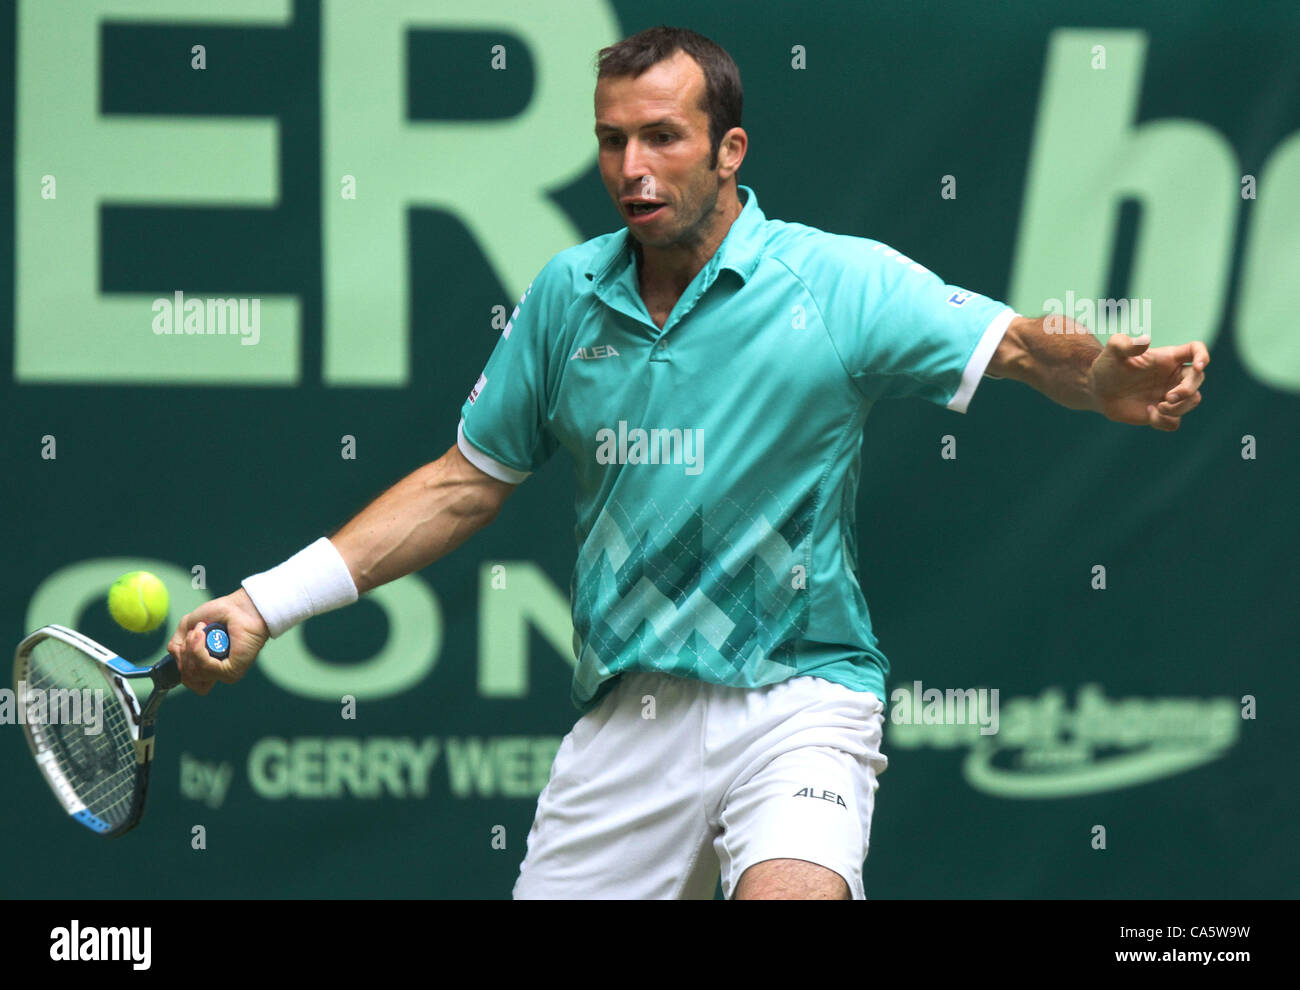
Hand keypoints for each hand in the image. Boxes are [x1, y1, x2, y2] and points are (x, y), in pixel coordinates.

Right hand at [167, 587, 269, 694]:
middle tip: (197, 632)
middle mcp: (217, 672)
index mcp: (209, 665)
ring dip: (191, 647)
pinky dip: (198, 649)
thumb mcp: (188, 626)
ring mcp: (224, 673)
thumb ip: (176, 645)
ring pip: (193, 672)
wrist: (240, 606)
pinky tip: (203, 634)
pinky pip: (204, 667)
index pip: (189, 681)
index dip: (181, 663)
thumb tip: (176, 659)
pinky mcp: (231, 671)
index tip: (185, 645)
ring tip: (202, 629)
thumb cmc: (221, 613)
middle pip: (187, 676)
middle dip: (185, 651)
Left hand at [1087, 334, 1208, 430]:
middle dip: (1188, 390)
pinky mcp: (1161, 412)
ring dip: (1178, 408)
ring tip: (1157, 407)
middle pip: (1199, 380)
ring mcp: (1169, 394)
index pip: (1196, 350)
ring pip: (1193, 401)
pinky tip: (1148, 412)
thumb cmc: (1107, 366)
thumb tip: (1145, 340)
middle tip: (1167, 397)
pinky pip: (1175, 422)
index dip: (1203, 356)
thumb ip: (1124, 343)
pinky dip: (1165, 421)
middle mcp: (1173, 376)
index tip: (1199, 366)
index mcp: (1168, 358)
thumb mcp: (1112, 351)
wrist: (1097, 389)